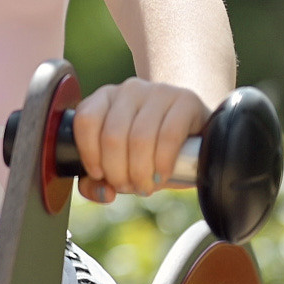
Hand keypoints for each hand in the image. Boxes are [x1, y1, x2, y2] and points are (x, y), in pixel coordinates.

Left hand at [73, 78, 209, 201]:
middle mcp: (129, 90)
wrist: (197, 136)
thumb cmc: (152, 151)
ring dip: (140, 171)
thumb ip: (99, 181)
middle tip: (129, 187)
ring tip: (145, 186)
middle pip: (112, 135)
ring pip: (139, 137)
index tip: (100, 175)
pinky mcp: (185, 100)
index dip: (89, 154)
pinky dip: (162, 162)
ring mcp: (158, 92)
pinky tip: (161, 175)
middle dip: (117, 171)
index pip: (86, 121)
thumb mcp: (122, 165)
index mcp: (105, 98)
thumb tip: (102, 193)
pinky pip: (169, 135)